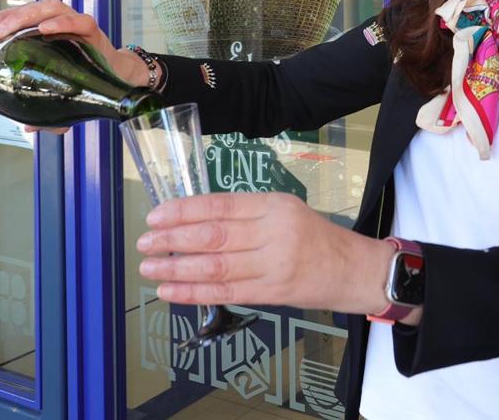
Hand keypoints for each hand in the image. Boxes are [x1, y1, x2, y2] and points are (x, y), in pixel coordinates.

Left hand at [0, 0, 149, 132]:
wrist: (118, 78)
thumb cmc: (85, 78)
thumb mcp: (61, 95)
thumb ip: (45, 109)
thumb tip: (28, 127)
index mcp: (45, 31)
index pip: (17, 16)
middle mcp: (58, 22)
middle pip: (29, 9)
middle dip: (7, 19)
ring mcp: (75, 24)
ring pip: (49, 7)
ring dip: (28, 16)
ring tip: (11, 29)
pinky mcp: (93, 31)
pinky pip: (78, 20)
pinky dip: (62, 22)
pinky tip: (46, 29)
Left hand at [136, 192, 407, 318]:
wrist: (353, 269)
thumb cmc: (316, 238)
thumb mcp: (286, 211)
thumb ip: (247, 215)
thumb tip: (193, 222)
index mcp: (275, 205)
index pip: (221, 205)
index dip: (184, 211)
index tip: (156, 216)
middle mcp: (274, 232)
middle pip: (214, 235)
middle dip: (173, 239)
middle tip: (145, 242)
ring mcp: (274, 265)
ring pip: (216, 266)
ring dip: (176, 268)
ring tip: (149, 268)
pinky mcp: (273, 293)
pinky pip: (225, 293)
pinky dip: (194, 292)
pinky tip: (170, 290)